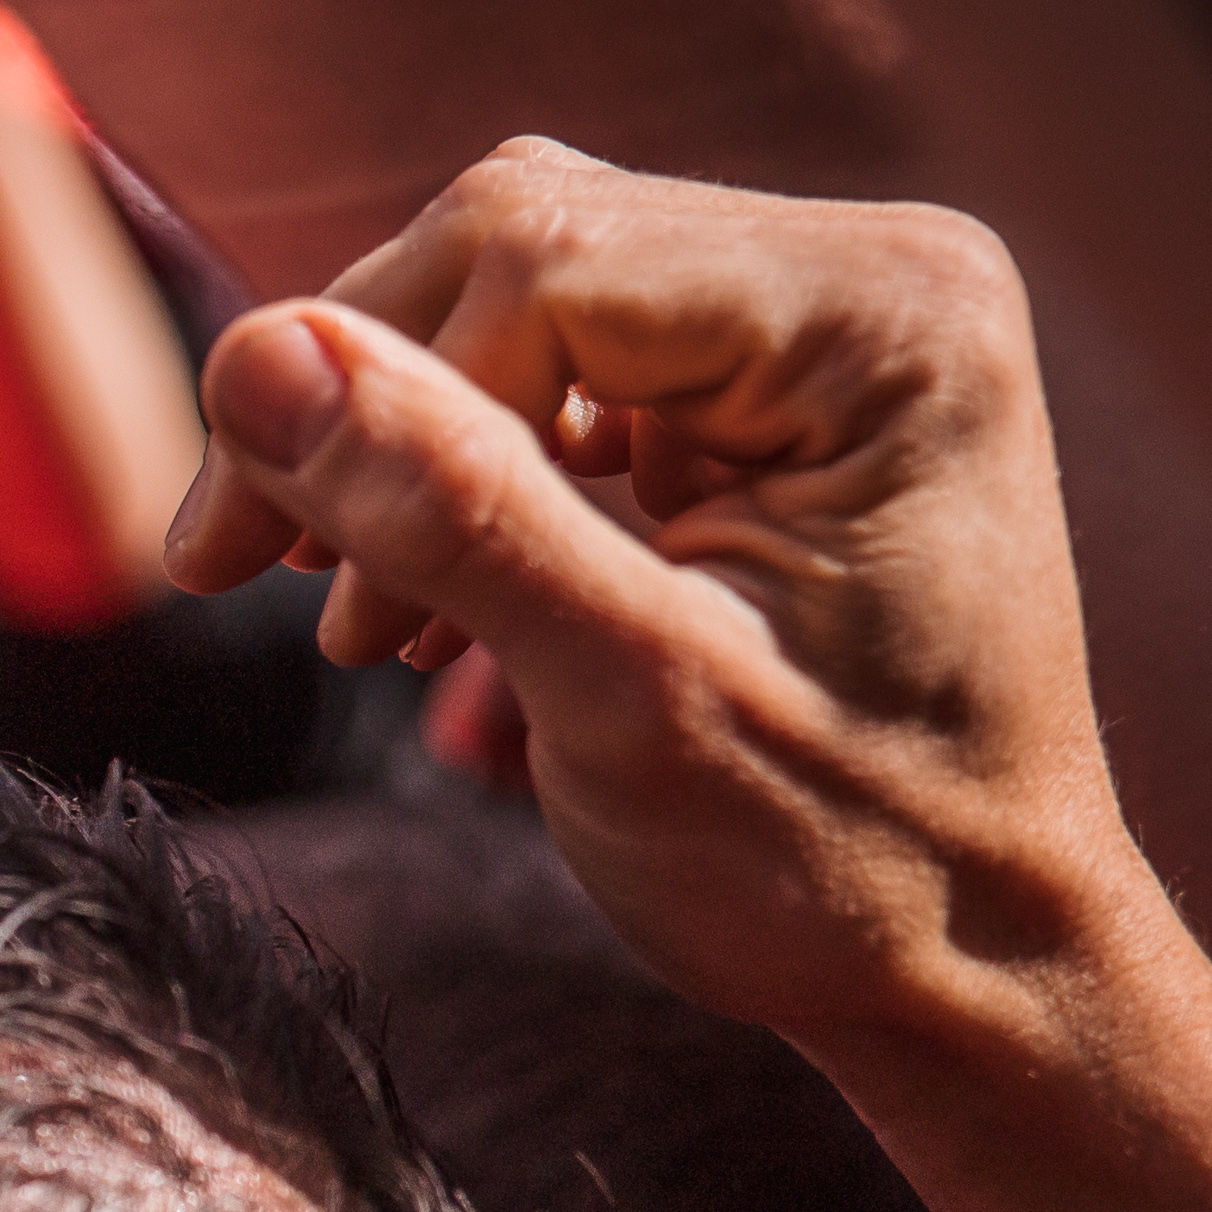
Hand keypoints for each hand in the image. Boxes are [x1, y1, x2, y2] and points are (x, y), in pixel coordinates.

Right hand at [162, 142, 1172, 1065]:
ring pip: (515, 294)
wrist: (973, 966)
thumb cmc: (842, 860)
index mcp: (883, 320)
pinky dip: (463, 470)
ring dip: (395, 443)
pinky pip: (562, 363)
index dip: (362, 392)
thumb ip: (454, 514)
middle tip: (238, 574)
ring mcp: (827, 328)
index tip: (238, 567)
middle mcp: (873, 277)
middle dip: (360, 408)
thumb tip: (254, 356)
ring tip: (350, 615)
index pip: (538, 260)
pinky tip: (424, 603)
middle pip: (517, 244)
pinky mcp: (774, 392)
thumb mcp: (626, 700)